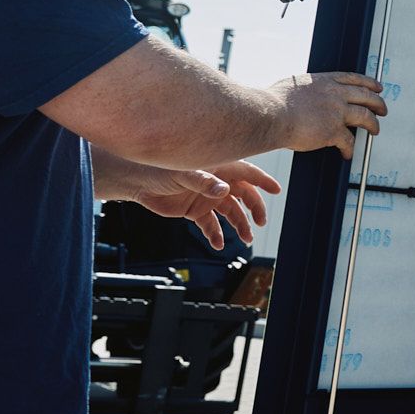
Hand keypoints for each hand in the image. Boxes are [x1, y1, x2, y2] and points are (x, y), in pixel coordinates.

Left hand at [120, 159, 280, 250]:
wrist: (137, 182)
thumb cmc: (160, 169)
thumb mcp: (183, 174)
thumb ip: (204, 182)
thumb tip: (224, 191)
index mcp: (218, 169)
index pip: (247, 173)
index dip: (262, 181)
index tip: (276, 190)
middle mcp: (216, 183)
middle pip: (243, 195)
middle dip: (254, 208)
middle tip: (260, 223)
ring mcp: (206, 198)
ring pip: (230, 212)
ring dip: (239, 225)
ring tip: (245, 239)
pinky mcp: (195, 211)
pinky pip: (210, 225)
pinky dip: (215, 235)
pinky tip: (217, 244)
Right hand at [269, 71, 387, 156]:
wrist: (271, 114)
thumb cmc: (274, 102)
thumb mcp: (294, 84)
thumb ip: (307, 88)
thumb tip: (304, 93)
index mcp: (325, 81)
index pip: (354, 79)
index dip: (369, 84)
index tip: (377, 88)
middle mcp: (335, 94)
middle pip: (366, 96)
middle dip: (378, 103)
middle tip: (383, 110)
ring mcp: (336, 112)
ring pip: (365, 117)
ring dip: (373, 125)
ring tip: (375, 130)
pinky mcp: (333, 131)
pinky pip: (349, 141)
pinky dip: (350, 149)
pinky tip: (348, 153)